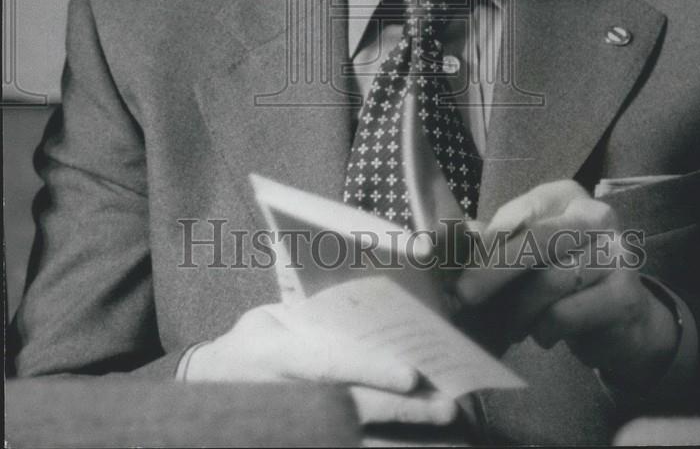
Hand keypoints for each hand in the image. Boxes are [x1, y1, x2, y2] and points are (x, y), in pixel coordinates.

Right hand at [185, 304, 458, 426]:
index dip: (372, 371)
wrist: (209, 392)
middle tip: (447, 407)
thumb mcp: (267, 319)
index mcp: (280, 357)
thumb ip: (308, 314)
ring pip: (358, 442)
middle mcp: (291, 399)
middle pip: (355, 409)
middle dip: (403, 412)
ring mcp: (299, 430)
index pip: (331, 366)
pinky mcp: (306, 443)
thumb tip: (359, 305)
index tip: (411, 375)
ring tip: (448, 441)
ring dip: (404, 443)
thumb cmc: (249, 345)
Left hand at [455, 180, 679, 391]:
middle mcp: (596, 215)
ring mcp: (616, 252)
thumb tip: (451, 238)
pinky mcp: (626, 293)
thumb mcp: (529, 254)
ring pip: (551, 280)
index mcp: (566, 196)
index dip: (489, 241)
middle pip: (537, 240)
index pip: (521, 212)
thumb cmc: (564, 277)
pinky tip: (543, 335)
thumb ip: (495, 243)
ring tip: (511, 326)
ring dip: (521, 309)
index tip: (458, 266)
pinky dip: (545, 328)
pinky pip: (568, 312)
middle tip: (465, 296)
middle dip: (494, 271)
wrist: (624, 319)